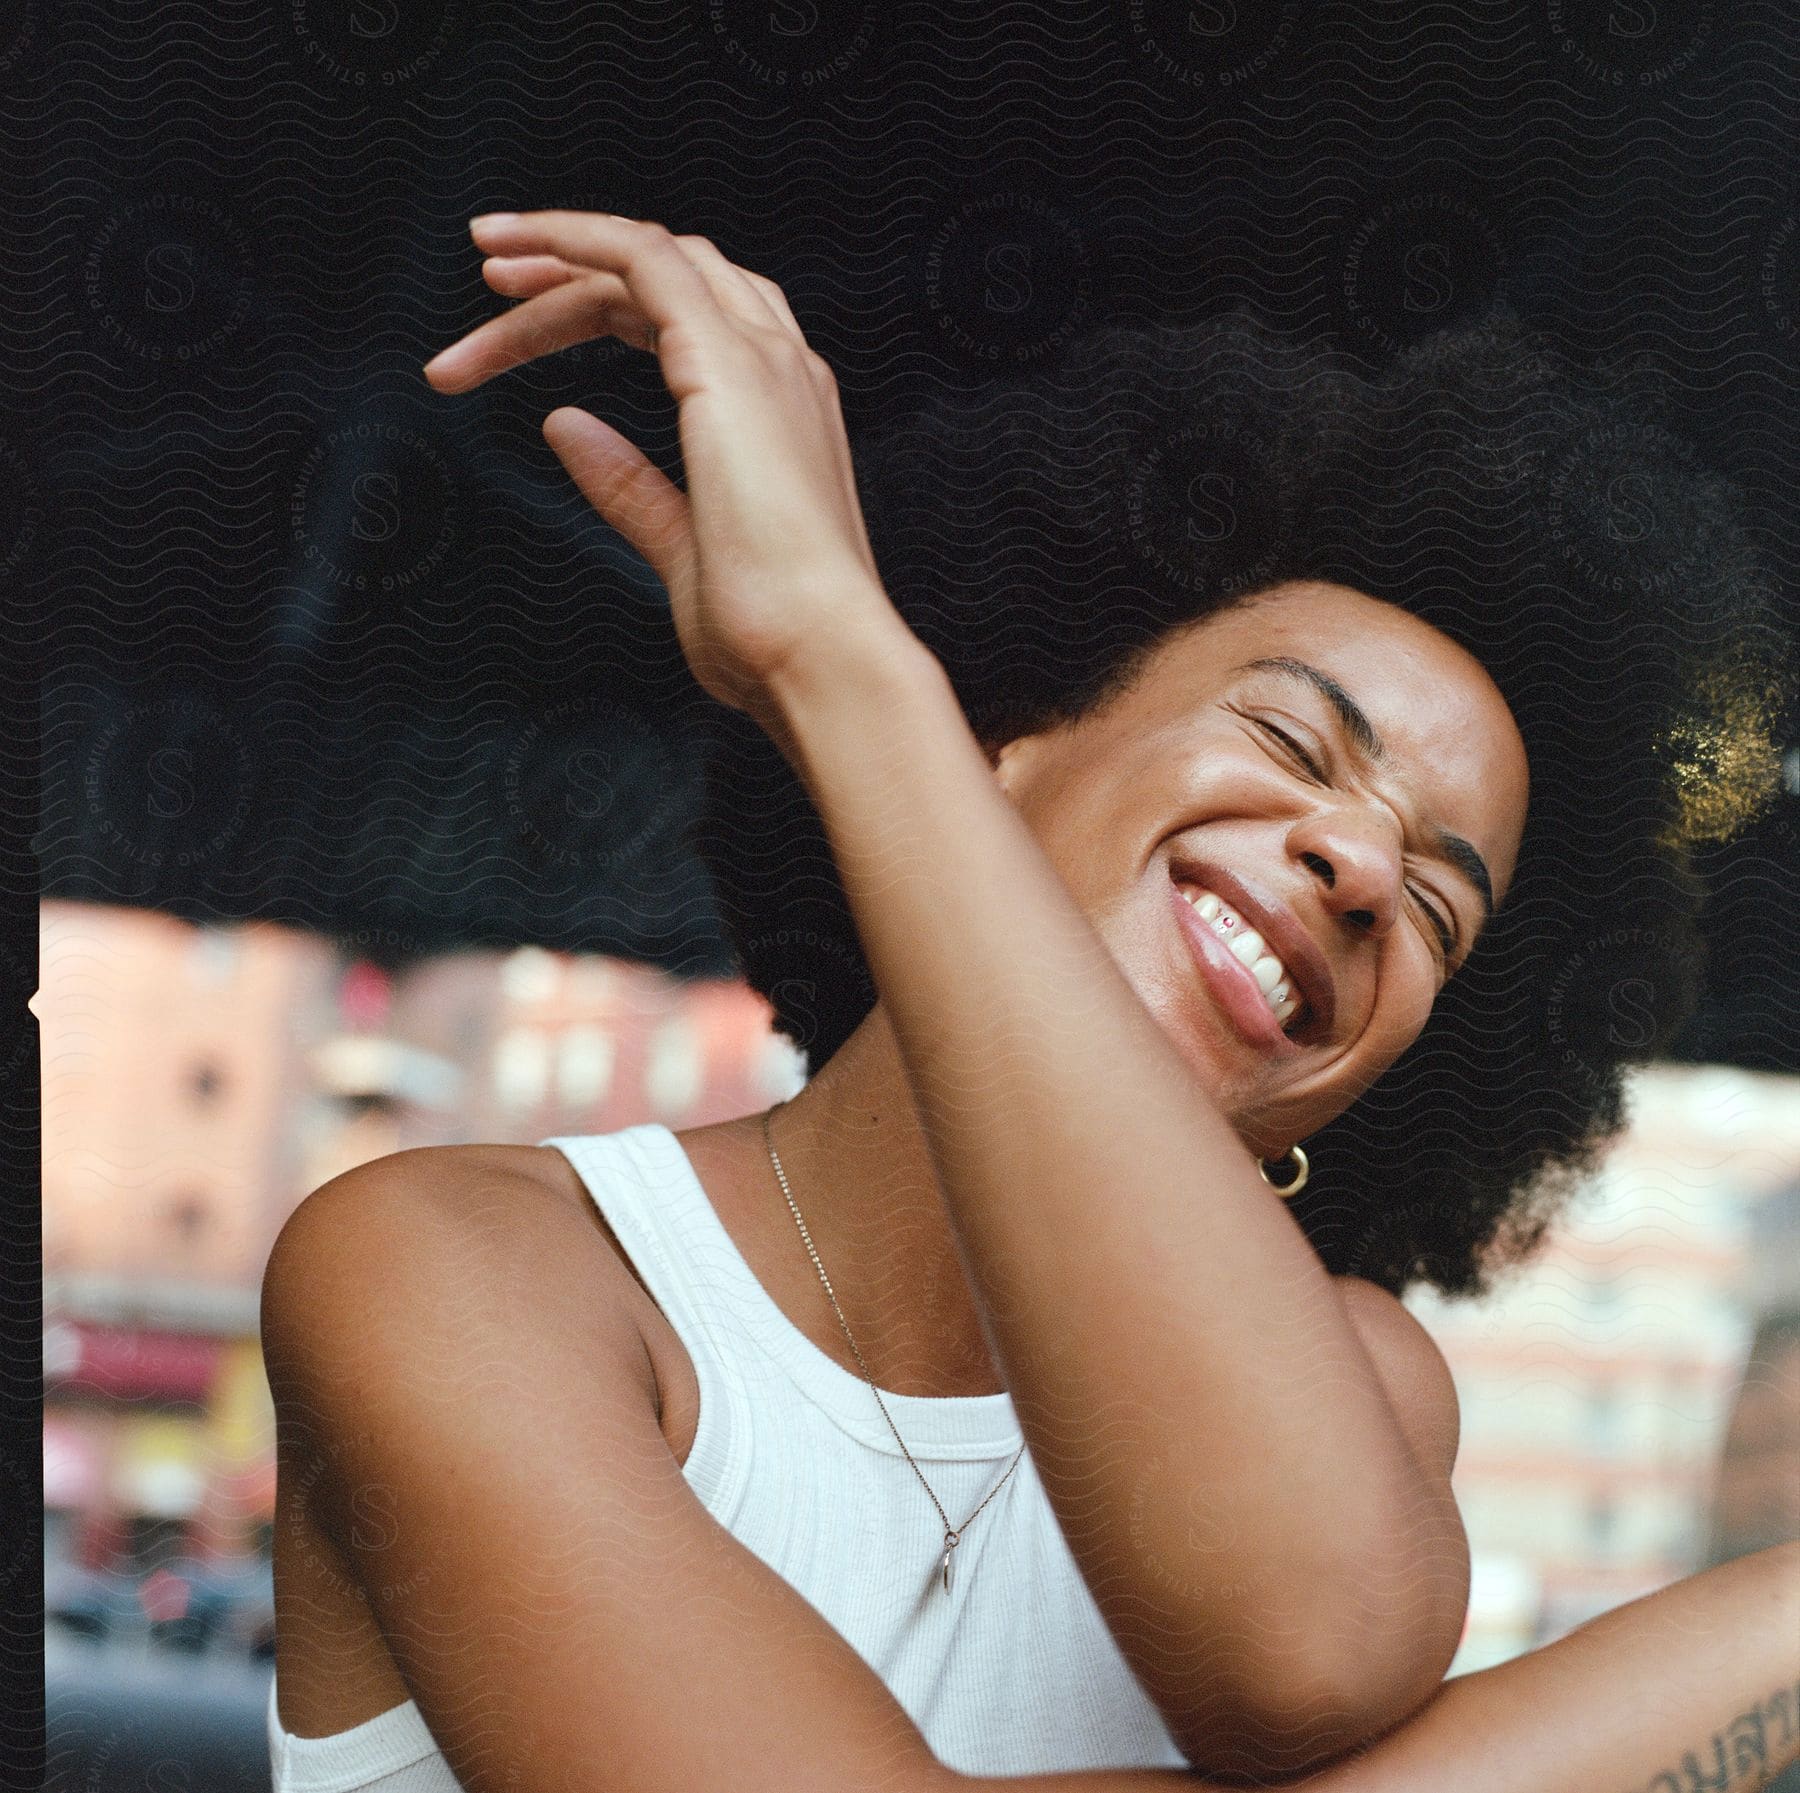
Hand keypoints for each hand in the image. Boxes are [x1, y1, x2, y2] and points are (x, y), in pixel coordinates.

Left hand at [422, 212, 908, 725]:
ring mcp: (761, 359)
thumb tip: (564, 428)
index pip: (687, 320)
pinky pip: (643, 259)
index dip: (603, 305)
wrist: (820, 655)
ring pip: (649, 259)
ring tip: (489, 260)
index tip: (523, 321)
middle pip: (665, 278)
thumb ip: (628, 486)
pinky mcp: (726, 362)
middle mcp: (779, 369)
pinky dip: (575, 237)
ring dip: (563, 254)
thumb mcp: (680, 549)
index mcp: (778, 412)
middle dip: (575, 274)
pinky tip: (516, 247)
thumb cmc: (768, 629)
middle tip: (494, 284)